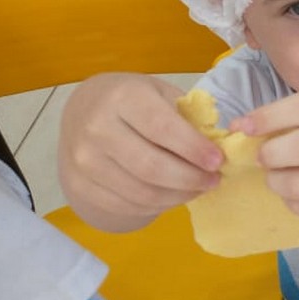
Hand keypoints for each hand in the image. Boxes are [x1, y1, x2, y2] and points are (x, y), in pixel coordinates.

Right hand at [59, 73, 221, 228]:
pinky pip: (125, 205)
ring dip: (178, 196)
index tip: (218, 161)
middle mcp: (97, 128)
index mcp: (123, 97)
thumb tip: (220, 147)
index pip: (162, 128)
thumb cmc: (135, 100)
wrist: (84, 110)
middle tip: (214, 180)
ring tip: (198, 188)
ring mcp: (83, 160)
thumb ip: (188, 117)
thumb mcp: (162, 94)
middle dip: (190, 178)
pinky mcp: (78, 184)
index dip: (193, 148)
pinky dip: (156, 205)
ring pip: (140, 192)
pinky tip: (173, 196)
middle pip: (151, 167)